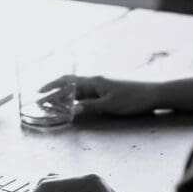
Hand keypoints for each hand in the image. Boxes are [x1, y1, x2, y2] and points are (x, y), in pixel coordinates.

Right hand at [40, 75, 158, 117]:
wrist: (153, 95)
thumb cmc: (132, 99)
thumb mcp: (110, 105)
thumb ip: (90, 107)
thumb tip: (72, 110)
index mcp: (94, 82)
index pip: (67, 81)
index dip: (52, 86)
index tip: (39, 92)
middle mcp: (95, 82)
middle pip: (69, 85)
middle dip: (54, 92)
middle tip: (41, 100)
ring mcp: (100, 87)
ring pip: (77, 91)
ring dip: (64, 96)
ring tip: (52, 105)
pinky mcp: (106, 93)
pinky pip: (85, 95)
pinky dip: (75, 100)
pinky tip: (72, 106)